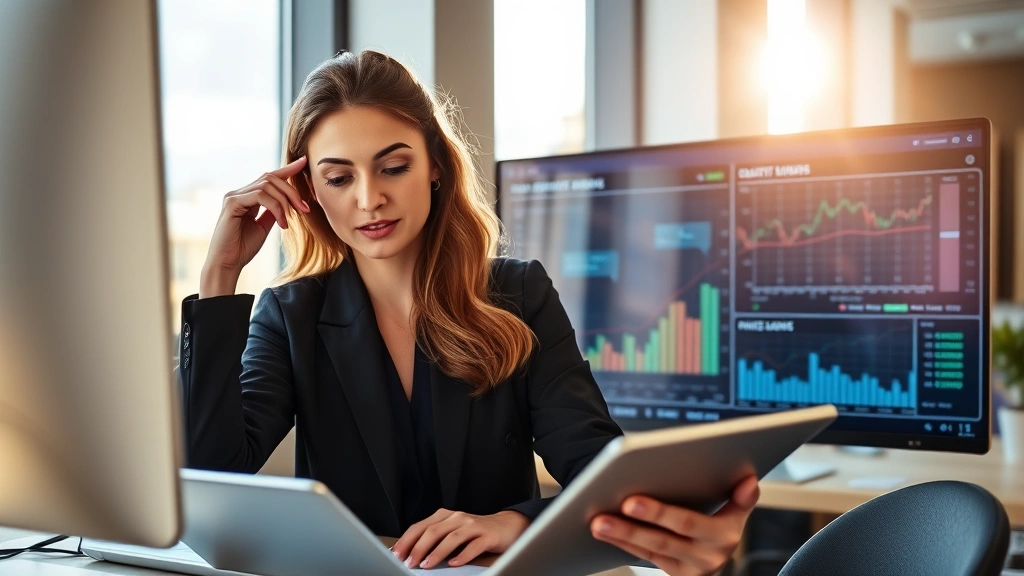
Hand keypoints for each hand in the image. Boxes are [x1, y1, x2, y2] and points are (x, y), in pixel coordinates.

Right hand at [200, 156, 310, 297]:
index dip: (287, 168)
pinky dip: (276, 208)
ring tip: (290, 220)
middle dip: (291, 191)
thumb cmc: (243, 248)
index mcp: (247, 197)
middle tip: (304, 209)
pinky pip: (260, 196)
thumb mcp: (264, 226)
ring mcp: (233, 196)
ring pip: (267, 185)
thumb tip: (288, 201)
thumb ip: (273, 211)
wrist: (227, 264)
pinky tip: (281, 223)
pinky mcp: (232, 203)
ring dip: (285, 202)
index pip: (269, 177)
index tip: (304, 162)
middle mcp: (239, 193)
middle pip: (271, 178)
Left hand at [391, 508, 529, 568]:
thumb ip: (434, 539)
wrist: (505, 526)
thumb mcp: (452, 532)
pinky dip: (463, 555)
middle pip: (434, 531)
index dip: (407, 540)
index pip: (420, 526)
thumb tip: (410, 553)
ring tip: (427, 564)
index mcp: (445, 515)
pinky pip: (474, 545)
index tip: (397, 554)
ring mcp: (473, 525)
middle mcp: (457, 517)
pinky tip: (455, 564)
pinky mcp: (487, 535)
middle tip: (409, 562)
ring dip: (437, 552)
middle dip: (418, 547)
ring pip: (451, 537)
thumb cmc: (474, 532)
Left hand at [590, 476, 758, 575]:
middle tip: (609, 508)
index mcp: (724, 536)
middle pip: (664, 538)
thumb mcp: (737, 513)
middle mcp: (707, 557)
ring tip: (598, 520)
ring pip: (651, 550)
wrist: (718, 557)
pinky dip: (623, 543)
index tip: (632, 500)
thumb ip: (741, 498)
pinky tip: (605, 531)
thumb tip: (749, 481)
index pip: (687, 524)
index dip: (659, 513)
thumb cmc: (722, 525)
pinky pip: (644, 557)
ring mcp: (688, 568)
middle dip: (633, 525)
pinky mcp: (673, 573)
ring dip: (622, 534)